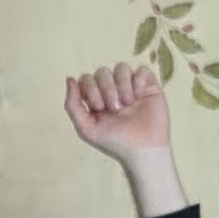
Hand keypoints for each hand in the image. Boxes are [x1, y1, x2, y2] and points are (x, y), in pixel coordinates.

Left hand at [64, 61, 184, 217]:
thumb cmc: (115, 142)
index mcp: (96, 97)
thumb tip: (70, 79)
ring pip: (121, 67)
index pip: (86, 78)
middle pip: (103, 72)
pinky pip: (141, 69)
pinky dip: (138, 81)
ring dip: (122, 85)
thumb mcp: (87, 129)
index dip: (90, 88)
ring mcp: (131, 86)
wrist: (143, 149)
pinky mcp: (149, 86)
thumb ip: (73, 105)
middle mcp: (113, 89)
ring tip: (128, 103)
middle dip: (107, 88)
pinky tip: (140, 96)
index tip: (99, 107)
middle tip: (115, 108)